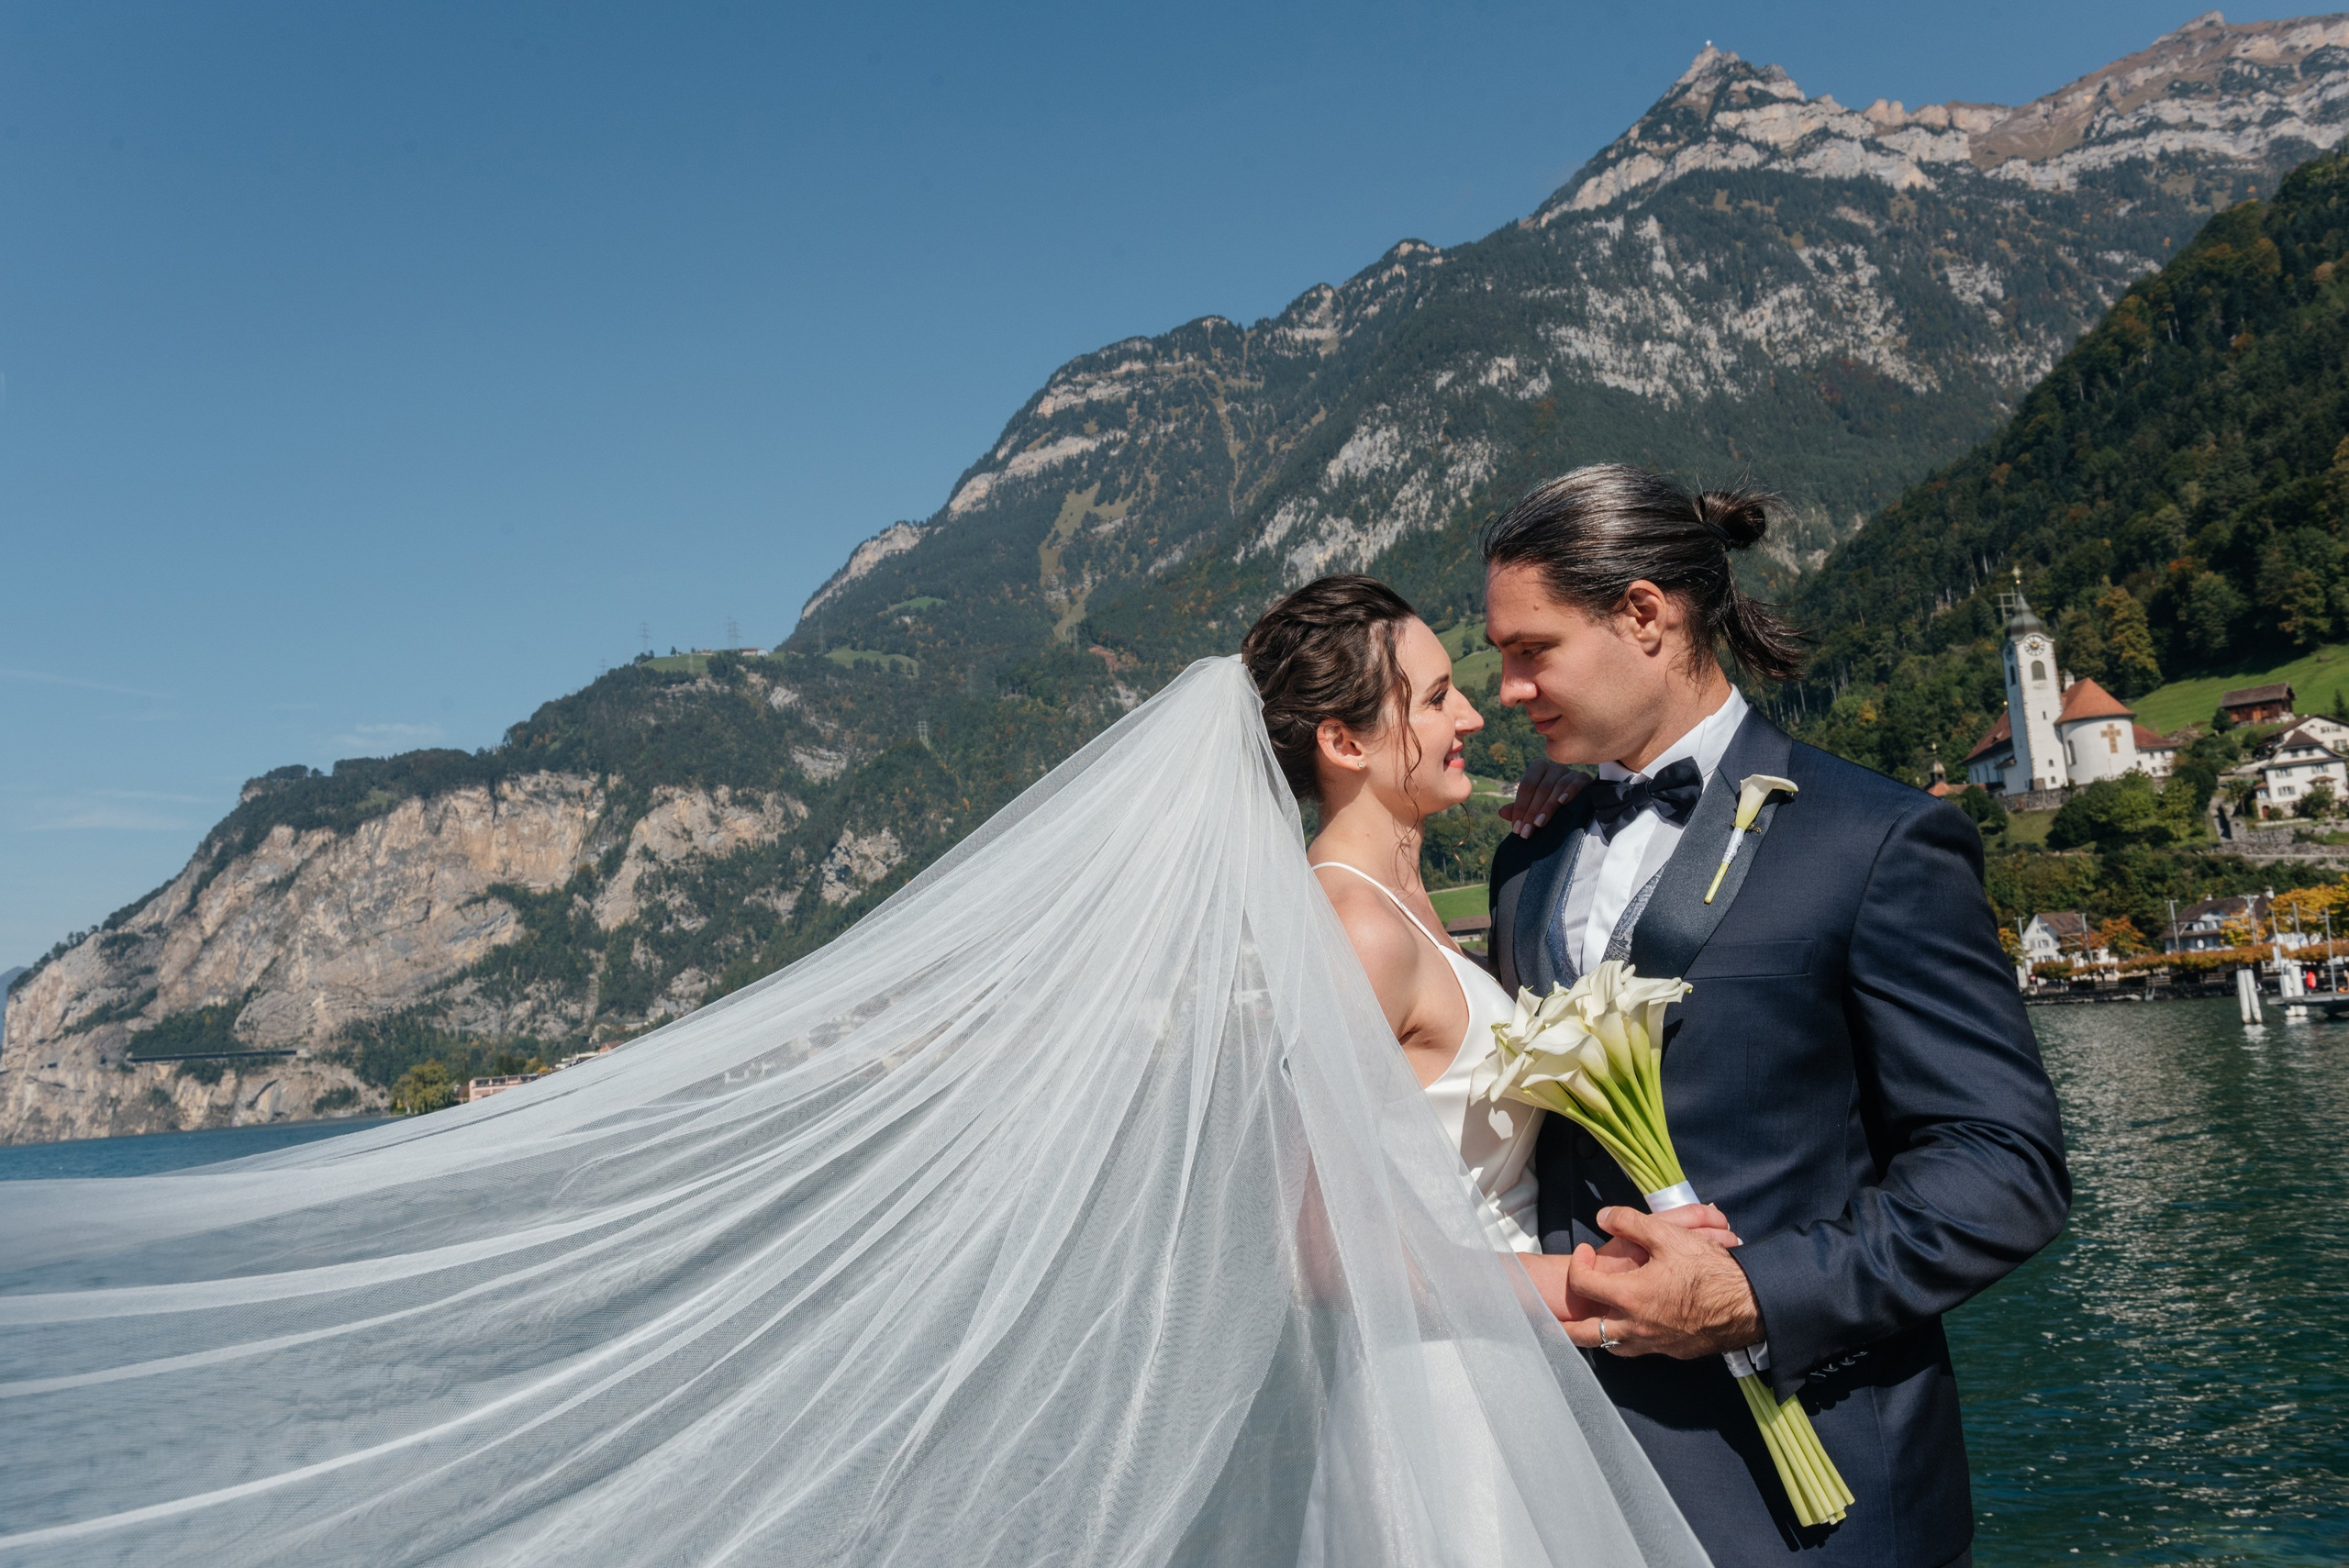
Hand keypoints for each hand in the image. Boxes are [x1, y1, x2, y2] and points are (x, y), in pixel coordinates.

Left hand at [1497, 759, 1586, 838]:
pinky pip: (1577, 783)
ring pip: (1557, 787)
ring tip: (1539, 824)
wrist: (1580, 801)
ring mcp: (1570, 771)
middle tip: (1526, 832)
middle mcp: (1553, 767)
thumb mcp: (1534, 806)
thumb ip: (1518, 808)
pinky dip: (1570, 792)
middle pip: (1541, 788)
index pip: (1527, 786)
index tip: (1516, 828)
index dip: (1520, 807)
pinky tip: (1563, 802)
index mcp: (1538, 768)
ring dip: (1548, 807)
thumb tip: (1501, 812)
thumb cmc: (1550, 803)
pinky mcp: (1584, 778)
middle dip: (1532, 812)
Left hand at [1562, 1206, 1763, 1357]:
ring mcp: (1655, 1344)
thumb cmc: (1710, 1269)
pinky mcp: (1674, 1352)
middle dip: (1563, 1328)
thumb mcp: (1668, 1235)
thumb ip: (1630, 1222)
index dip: (1577, 1265)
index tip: (1584, 1252)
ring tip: (1591, 1322)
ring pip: (1612, 1348)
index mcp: (1629, 1297)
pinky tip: (1633, 1327)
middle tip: (1553, 1318)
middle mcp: (1636, 1327)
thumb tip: (1602, 1216)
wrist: (1751, 1305)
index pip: (1582, 1285)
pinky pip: (1640, 1350)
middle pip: (1584, 1336)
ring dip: (1597, 1336)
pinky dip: (1628, 1341)